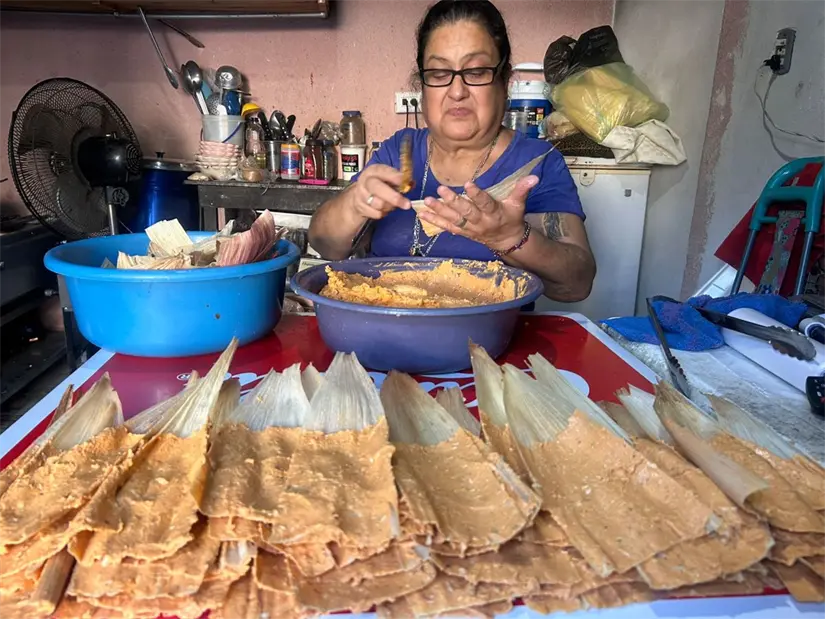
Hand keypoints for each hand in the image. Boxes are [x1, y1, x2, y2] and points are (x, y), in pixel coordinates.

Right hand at [350, 164, 411, 220]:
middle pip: (378, 189)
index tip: (406, 182)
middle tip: (407, 204)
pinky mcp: (360, 207)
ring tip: (392, 204)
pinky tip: (384, 208)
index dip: (395, 177)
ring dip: (390, 206)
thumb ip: (399, 180)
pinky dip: (384, 213)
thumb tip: (411, 184)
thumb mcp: (387, 178)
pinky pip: (377, 213)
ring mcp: (361, 195)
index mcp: (373, 171)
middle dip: (394, 198)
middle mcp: (365, 181)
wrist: (359, 196)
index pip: (384, 171)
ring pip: (379, 204)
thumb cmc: (378, 185)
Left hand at [419, 176, 537, 250]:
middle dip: (453, 201)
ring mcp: (469, 228)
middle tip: (441, 189)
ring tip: (427, 201)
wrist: (506, 241)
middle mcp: (480, 222)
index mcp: (494, 213)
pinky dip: (434, 220)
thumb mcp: (518, 204)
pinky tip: (422, 213)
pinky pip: (446, 227)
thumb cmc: (512, 218)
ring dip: (439, 211)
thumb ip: (523, 190)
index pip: (486, 203)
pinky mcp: (462, 232)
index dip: (477, 195)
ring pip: (454, 219)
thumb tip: (534, 176)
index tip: (468, 183)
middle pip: (466, 212)